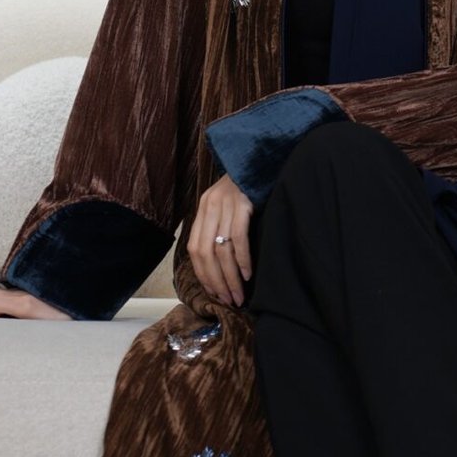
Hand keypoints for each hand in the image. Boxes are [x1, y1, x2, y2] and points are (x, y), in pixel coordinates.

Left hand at [185, 173, 253, 308]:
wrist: (261, 157)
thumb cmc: (248, 186)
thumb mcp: (226, 204)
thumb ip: (218, 225)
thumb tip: (218, 262)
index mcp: (203, 209)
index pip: (195, 249)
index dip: (203, 274)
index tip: (214, 293)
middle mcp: (211, 206)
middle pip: (206, 253)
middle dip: (217, 281)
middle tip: (228, 299)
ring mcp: (226, 204)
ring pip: (222, 250)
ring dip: (230, 277)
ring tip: (239, 294)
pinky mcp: (243, 202)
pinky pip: (239, 237)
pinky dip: (243, 259)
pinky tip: (248, 274)